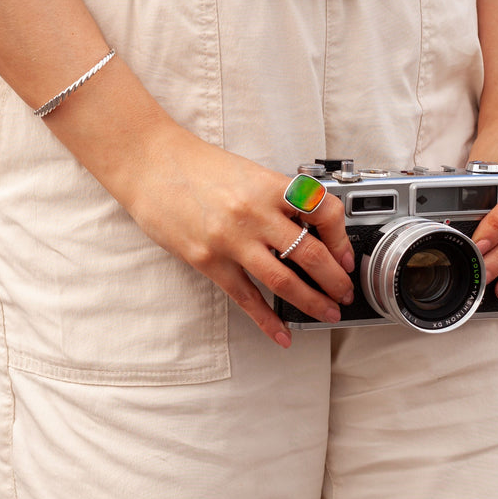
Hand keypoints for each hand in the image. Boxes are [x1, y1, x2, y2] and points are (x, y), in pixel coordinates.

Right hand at [126, 122, 355, 348]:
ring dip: (311, 302)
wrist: (152, 164)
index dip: (341, 239)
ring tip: (326, 313)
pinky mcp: (207, 260)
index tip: (345, 256)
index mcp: (269, 186)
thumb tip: (307, 228)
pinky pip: (245, 297)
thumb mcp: (249, 173)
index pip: (323, 212)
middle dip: (334, 280)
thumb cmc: (199, 166)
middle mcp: (254, 212)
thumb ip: (277, 200)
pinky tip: (282, 334)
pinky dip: (267, 319)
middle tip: (344, 293)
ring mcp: (231, 239)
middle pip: (309, 253)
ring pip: (283, 280)